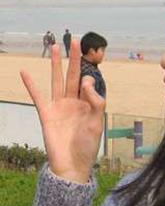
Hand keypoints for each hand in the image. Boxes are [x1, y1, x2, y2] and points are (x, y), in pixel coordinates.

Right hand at [21, 41, 105, 182]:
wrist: (71, 165)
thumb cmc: (87, 146)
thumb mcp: (97, 122)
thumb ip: (96, 101)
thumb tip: (86, 80)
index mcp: (88, 104)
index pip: (88, 83)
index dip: (88, 79)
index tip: (86, 86)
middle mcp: (73, 102)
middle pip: (73, 75)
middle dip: (74, 58)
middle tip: (75, 39)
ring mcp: (59, 106)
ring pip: (57, 80)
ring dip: (56, 64)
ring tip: (56, 47)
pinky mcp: (46, 114)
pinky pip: (37, 96)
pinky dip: (31, 84)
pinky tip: (26, 71)